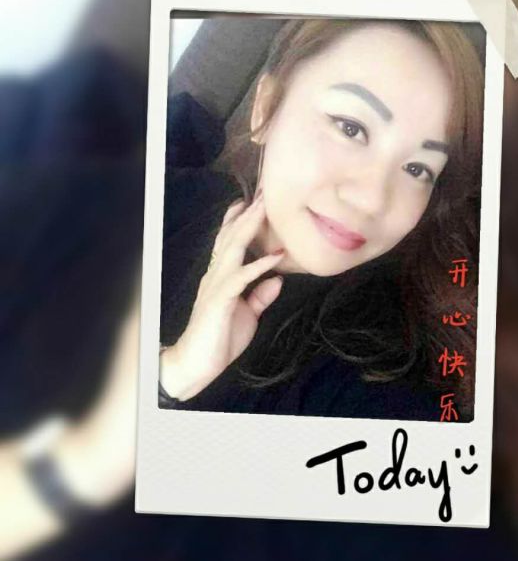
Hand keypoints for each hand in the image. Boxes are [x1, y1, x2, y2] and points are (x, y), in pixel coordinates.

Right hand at [160, 193, 284, 400]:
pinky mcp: (220, 300)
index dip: (239, 222)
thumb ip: (260, 296)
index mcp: (221, 278)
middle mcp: (216, 276)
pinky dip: (258, 266)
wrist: (196, 366)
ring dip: (249, 228)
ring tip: (264, 209)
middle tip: (261, 193)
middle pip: (231, 238)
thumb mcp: (247, 315)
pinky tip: (273, 257)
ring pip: (233, 250)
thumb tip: (278, 279)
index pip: (229, 243)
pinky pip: (240, 278)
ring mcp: (216, 286)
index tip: (252, 202)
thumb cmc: (219, 340)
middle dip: (247, 215)